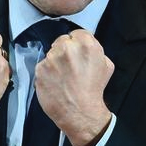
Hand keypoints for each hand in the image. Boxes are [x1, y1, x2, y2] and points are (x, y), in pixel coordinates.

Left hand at [35, 29, 113, 145]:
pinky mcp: (39, 69)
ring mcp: (51, 58)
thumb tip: (84, 45)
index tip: (78, 53)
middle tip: (70, 66)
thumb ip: (95, 50)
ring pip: (50, 54)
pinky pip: (42, 66)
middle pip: (61, 41)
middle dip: (64, 51)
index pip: (77, 34)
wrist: (80, 112)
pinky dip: (46, 72)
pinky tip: (55, 82)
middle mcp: (67, 48)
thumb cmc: (94, 89)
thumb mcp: (106, 65)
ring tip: (63, 76)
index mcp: (86, 45)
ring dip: (55, 62)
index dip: (78, 43)